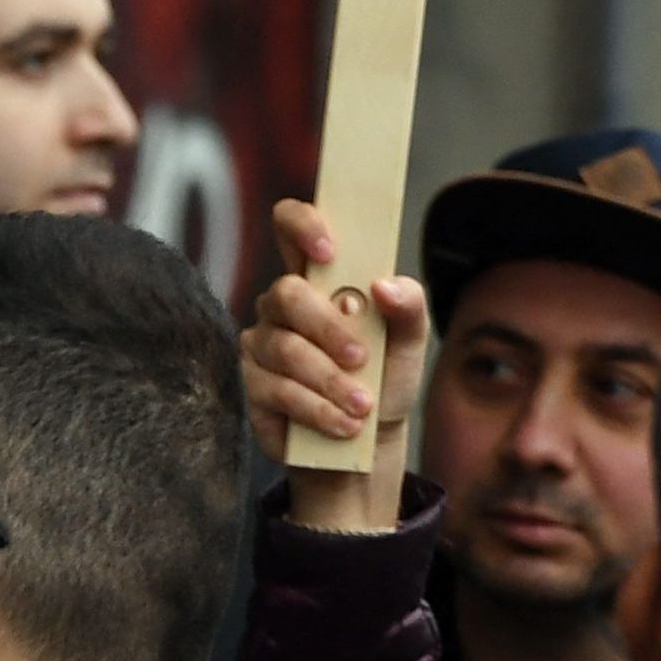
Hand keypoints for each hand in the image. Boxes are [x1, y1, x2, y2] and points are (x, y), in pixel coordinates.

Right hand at [242, 199, 428, 533]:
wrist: (368, 435)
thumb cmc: (385, 373)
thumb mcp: (410, 338)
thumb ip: (408, 304)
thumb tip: (384, 286)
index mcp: (321, 277)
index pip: (291, 226)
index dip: (302, 225)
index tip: (329, 251)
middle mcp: (283, 304)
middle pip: (286, 293)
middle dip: (328, 328)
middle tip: (362, 358)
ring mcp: (261, 343)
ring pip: (285, 349)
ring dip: (329, 381)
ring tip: (362, 406)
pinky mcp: (250, 385)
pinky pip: (277, 390)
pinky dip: (317, 408)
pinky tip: (344, 424)